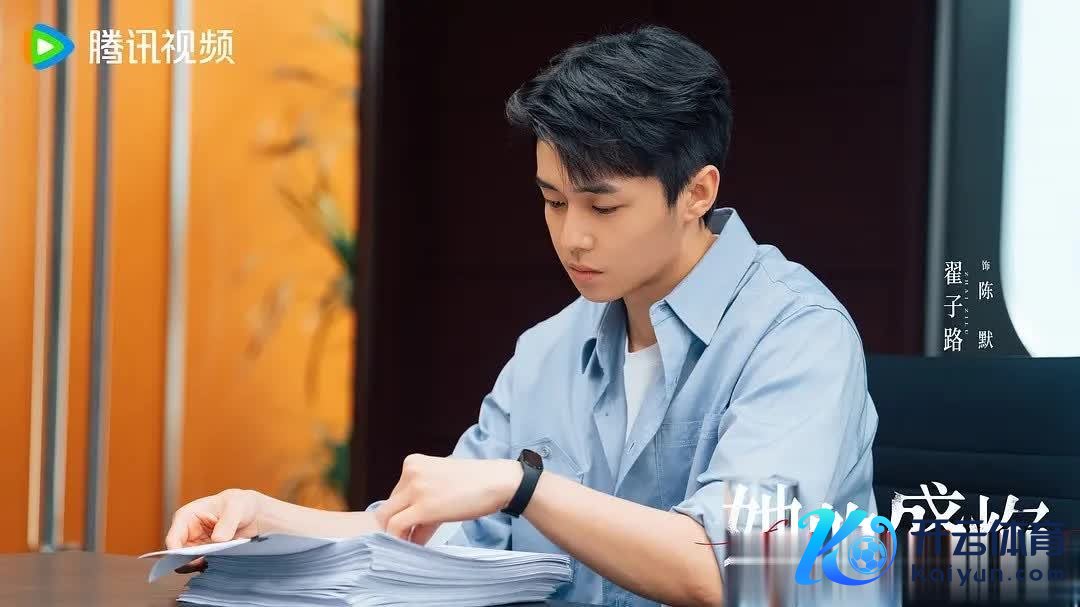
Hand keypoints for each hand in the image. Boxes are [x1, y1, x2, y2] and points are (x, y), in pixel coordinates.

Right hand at [164, 488, 262, 572]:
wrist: (253, 514)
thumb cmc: (240, 503)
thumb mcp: (236, 507)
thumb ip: (227, 522)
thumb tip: (217, 540)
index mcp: (187, 516)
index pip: (173, 539)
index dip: (178, 553)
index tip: (193, 560)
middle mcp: (188, 532)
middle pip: (180, 555)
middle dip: (192, 562)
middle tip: (209, 563)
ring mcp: (198, 545)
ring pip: (192, 563)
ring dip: (205, 564)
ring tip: (222, 558)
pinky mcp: (208, 554)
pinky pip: (204, 565)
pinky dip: (213, 566)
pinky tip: (225, 561)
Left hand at [373, 454, 522, 544]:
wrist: (498, 481)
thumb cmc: (475, 483)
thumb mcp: (442, 484)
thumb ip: (422, 501)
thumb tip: (409, 528)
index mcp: (413, 462)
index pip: (395, 494)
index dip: (402, 513)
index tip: (411, 527)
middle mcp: (410, 472)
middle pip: (389, 506)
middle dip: (397, 526)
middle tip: (411, 539)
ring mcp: (415, 488)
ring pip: (388, 518)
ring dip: (398, 535)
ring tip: (414, 544)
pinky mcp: (423, 506)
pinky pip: (397, 527)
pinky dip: (400, 539)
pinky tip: (414, 547)